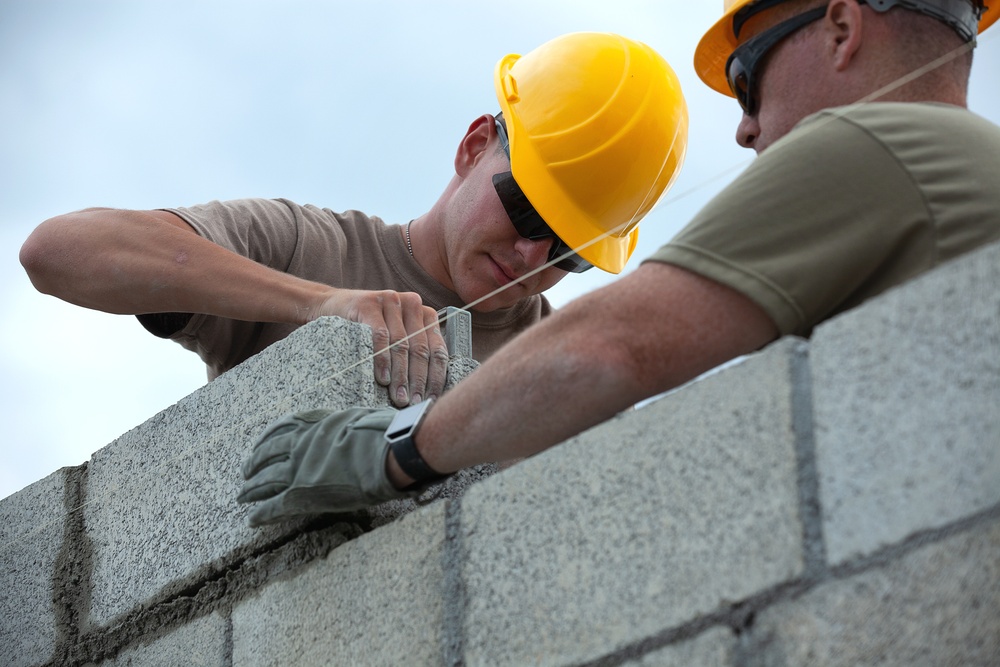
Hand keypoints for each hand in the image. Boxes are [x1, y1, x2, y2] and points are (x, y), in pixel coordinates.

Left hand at [237, 407, 408, 525]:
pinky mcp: (301, 496)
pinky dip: (261, 514)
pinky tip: (252, 520)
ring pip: (265, 481)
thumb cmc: (382, 434)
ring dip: (251, 489)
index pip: (282, 428)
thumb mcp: (359, 419)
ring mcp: (298, 471)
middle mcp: (300, 445)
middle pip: (268, 455)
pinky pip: (274, 507)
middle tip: (246, 471)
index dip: (267, 438)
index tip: (259, 444)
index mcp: (314, 425)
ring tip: (242, 496)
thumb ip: (347, 425)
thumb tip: (356, 426)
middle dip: (254, 463)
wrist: (385, 452)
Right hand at [314, 289, 449, 407]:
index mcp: (426, 314)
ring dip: (400, 375)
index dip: (436, 377)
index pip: (437, 350)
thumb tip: (426, 392)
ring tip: (399, 397)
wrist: (333, 306)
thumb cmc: (371, 327)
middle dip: (418, 380)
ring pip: (401, 344)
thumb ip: (414, 353)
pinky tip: (382, 379)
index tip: (431, 399)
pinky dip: (382, 360)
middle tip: (414, 403)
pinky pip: (380, 336)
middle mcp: (413, 304)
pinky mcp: (369, 304)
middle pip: (420, 349)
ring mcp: (391, 301)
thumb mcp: (397, 336)